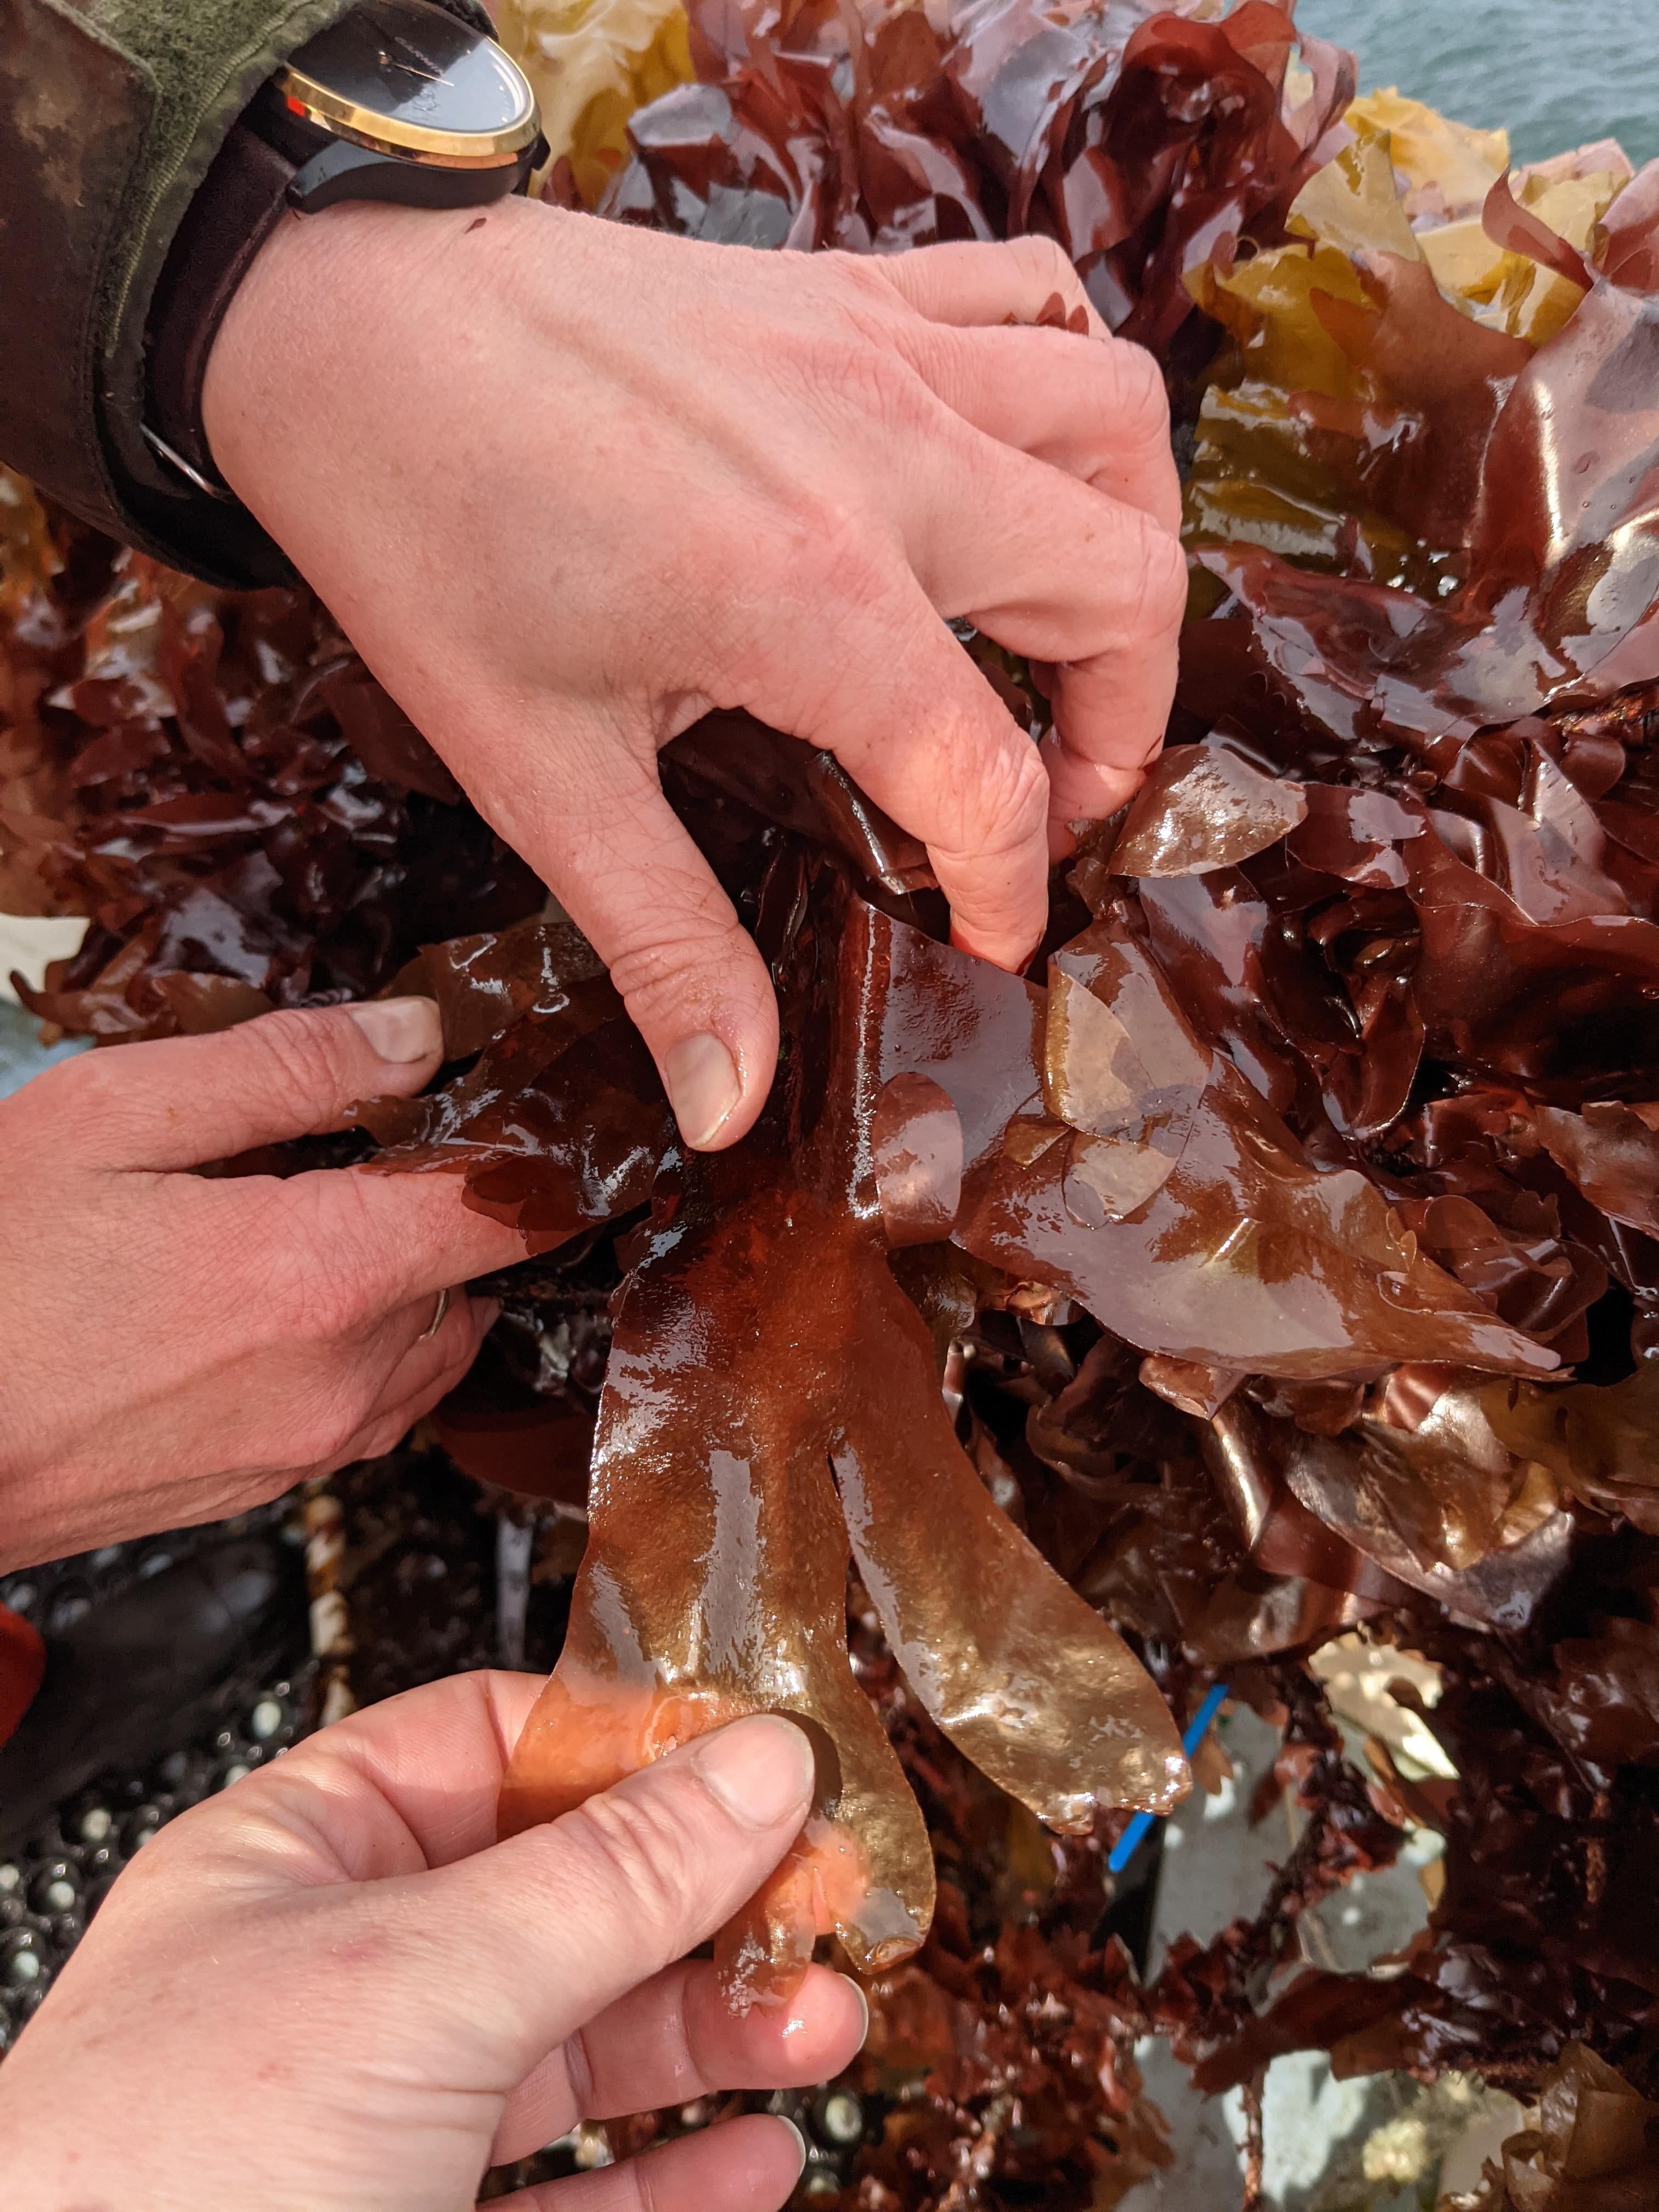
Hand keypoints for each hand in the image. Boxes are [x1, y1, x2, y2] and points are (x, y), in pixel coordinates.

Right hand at [0, 999, 525, 1568]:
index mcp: (319, 1276)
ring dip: (408, 1278)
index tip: (526, 1095)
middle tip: (371, 1141)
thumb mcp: (109, 1115)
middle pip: (475, 1273)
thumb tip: (416, 1036)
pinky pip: (372, 1403)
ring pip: (434, 1343)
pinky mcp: (270, 1487)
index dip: (530, 1141)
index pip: (506, 1206)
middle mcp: (342, 1379)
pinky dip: (360, 1342)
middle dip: (446, 1202)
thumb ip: (283, 1068)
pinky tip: (271, 1294)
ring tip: (309, 1213)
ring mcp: (309, 1447)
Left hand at [0, 1676, 861, 2211]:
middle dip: (706, 1902)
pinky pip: (580, 2196)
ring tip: (827, 2025)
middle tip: (830, 1901)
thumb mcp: (414, 1983)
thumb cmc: (161, 2183)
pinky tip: (759, 2161)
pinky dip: (678, 2179)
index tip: (763, 1754)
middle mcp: (340, 1984)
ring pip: (583, 2051)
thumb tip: (757, 1760)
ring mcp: (380, 2127)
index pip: (488, 1743)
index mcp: (294, 1866)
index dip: (629, 1739)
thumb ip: (606, 1875)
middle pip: (563, 1899)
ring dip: (718, 2036)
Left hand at [204, 202, 1184, 1151]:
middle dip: (1118, 726)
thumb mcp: (539, 770)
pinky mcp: (847, 286)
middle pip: (1122, 587)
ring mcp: (879, 350)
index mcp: (813, 599)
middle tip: (1046, 799)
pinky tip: (1013, 461)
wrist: (339, 320)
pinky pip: (1029, 295)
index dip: (1013, 883)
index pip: (991, 775)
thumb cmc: (423, 537)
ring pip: (1117, 422)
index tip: (990, 936)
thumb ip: (664, 940)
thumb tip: (730, 1107)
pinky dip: (1062, 377)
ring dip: (1129, 541)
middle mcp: (886, 458)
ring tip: (1067, 637)